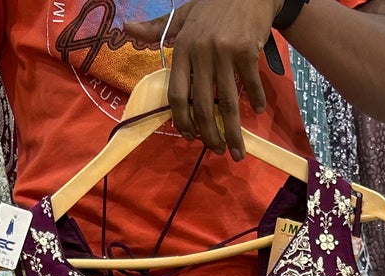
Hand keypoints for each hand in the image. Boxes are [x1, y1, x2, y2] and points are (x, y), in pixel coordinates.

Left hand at [125, 0, 273, 162]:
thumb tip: (127, 29)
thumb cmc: (212, 5)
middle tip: (215, 151)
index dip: (182, 120)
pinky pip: (250, 84)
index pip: (177, 94)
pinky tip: (257, 110)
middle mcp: (201, 52)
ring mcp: (225, 53)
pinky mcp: (247, 52)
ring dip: (232, 132)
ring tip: (236, 150)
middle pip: (202, 106)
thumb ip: (157, 28)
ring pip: (227, 103)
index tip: (189, 136)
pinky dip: (256, 100)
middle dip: (208, 135)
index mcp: (183, 47)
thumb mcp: (183, 15)